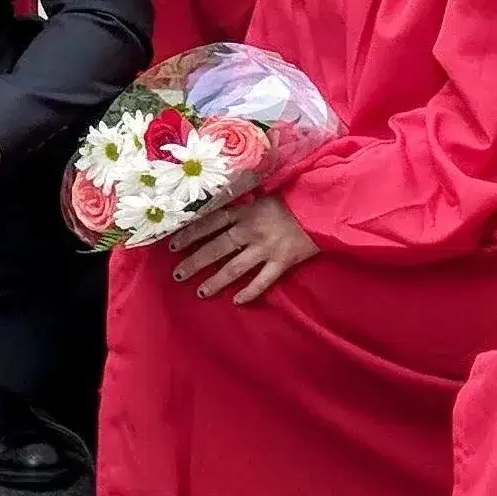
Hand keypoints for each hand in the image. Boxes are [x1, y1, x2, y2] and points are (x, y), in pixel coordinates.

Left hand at [168, 192, 318, 303]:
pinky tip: (237, 301)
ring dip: (215, 281)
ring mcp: (266, 248)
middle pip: (216, 248)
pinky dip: (250, 293)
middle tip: (178, 274)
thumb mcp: (265, 194)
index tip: (172, 244)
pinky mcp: (282, 262)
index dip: (190, 233)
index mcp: (245, 210)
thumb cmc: (294, 197)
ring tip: (200, 291)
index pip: (210, 222)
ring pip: (234, 268)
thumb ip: (244, 204)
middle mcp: (251, 230)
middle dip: (195, 262)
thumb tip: (221, 208)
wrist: (324, 207)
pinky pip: (262, 281)